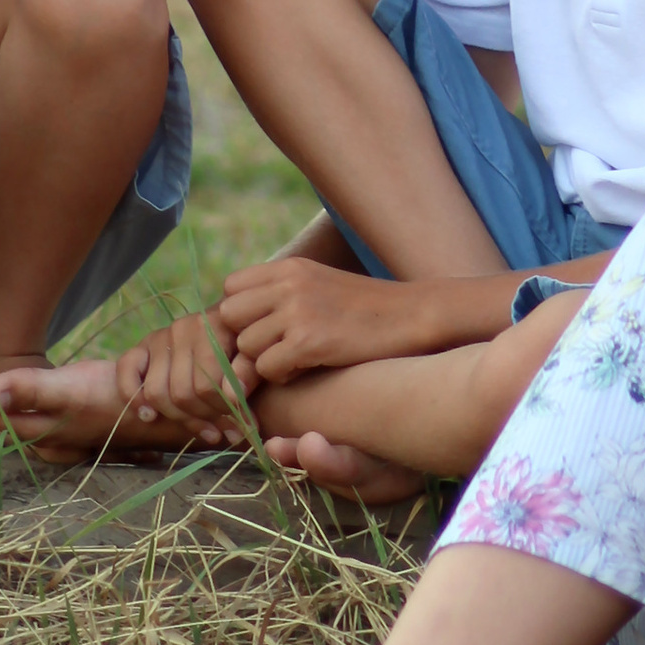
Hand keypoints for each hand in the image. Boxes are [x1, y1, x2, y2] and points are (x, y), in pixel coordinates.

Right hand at [128, 308, 250, 444]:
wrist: (235, 325)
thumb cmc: (250, 346)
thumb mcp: (258, 354)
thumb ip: (248, 372)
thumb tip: (233, 396)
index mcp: (213, 324)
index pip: (208, 384)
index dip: (226, 412)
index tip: (245, 428)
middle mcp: (183, 328)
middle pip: (182, 393)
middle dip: (208, 419)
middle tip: (230, 433)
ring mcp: (160, 337)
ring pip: (157, 393)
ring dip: (182, 420)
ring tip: (208, 432)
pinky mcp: (142, 347)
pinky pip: (126, 373)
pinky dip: (133, 398)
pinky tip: (150, 418)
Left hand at [218, 256, 478, 383]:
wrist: (415, 316)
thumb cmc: (367, 310)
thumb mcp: (320, 285)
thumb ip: (282, 293)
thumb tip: (239, 317)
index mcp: (290, 267)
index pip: (231, 288)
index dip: (240, 314)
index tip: (262, 331)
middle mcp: (288, 283)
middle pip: (228, 316)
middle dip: (244, 339)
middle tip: (272, 352)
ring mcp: (298, 310)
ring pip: (246, 347)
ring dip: (265, 361)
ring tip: (296, 361)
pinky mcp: (309, 341)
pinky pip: (268, 368)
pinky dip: (283, 377)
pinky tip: (308, 370)